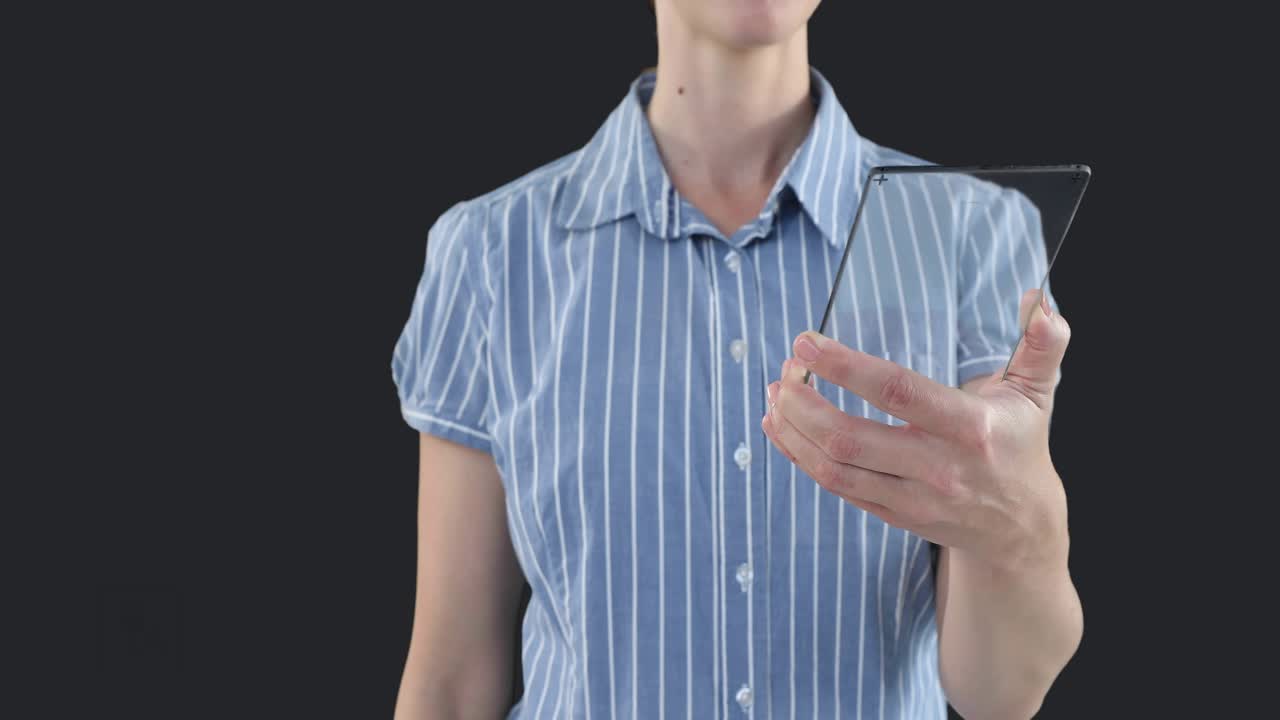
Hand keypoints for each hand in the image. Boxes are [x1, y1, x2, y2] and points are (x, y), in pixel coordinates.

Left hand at [762, 289, 1071, 572]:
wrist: (1020, 530)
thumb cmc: (1020, 446)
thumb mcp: (1036, 394)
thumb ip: (1041, 345)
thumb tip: (1039, 300)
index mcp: (970, 428)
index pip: (897, 392)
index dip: (845, 367)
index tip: (806, 343)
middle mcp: (938, 468)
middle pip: (851, 438)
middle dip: (804, 402)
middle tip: (784, 369)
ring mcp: (912, 497)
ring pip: (834, 468)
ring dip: (793, 431)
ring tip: (775, 395)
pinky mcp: (892, 515)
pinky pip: (835, 487)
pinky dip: (800, 457)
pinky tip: (781, 427)